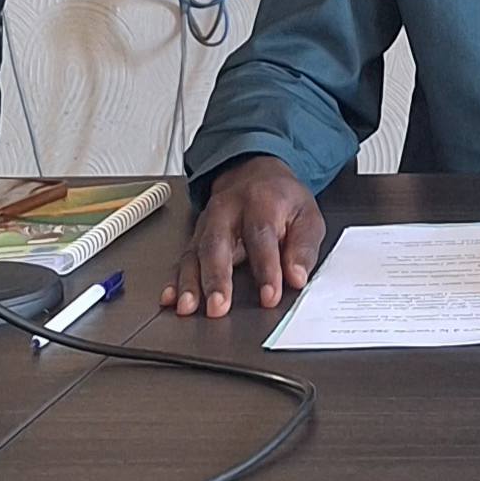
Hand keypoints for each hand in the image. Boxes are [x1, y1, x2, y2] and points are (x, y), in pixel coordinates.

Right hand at [161, 155, 324, 317]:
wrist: (254, 172)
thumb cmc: (283, 198)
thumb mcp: (307, 214)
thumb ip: (304, 247)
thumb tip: (297, 277)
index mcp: (261, 202)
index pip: (262, 237)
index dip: (266, 269)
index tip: (270, 295)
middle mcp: (228, 211)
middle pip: (218, 244)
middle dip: (216, 278)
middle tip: (218, 307)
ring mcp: (208, 224)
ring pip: (195, 253)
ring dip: (190, 283)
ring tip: (189, 307)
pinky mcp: (196, 236)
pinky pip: (183, 258)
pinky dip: (175, 280)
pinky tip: (171, 298)